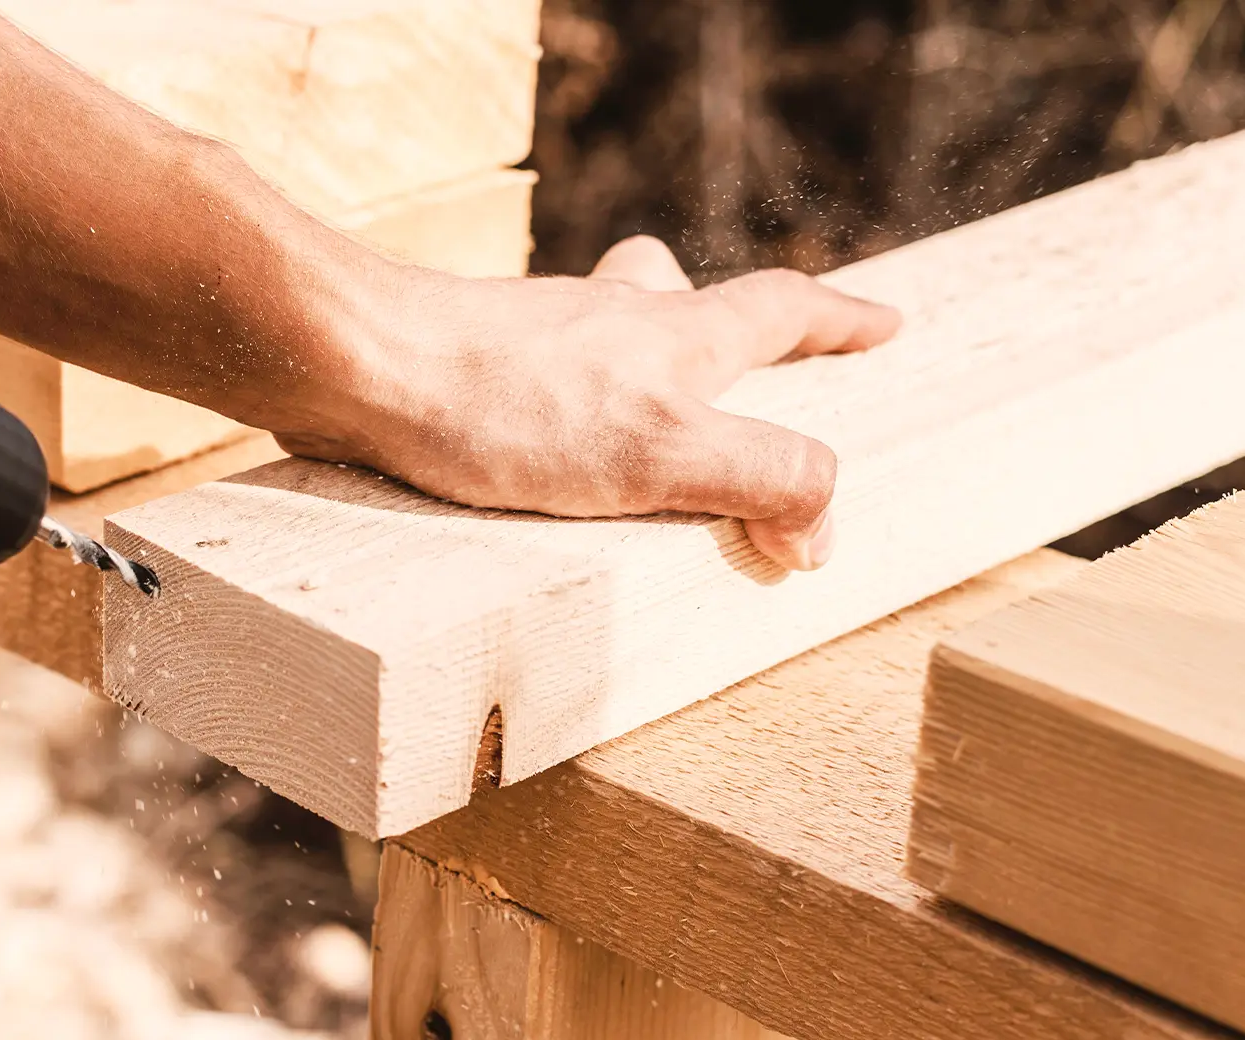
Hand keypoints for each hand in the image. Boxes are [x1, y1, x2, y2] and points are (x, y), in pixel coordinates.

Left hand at [275, 236, 899, 571]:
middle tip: (769, 355)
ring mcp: (543, 342)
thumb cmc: (506, 405)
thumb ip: (761, 480)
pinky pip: (547, 388)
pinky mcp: (479, 376)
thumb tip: (822, 531)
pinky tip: (546, 468)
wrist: (360, 371)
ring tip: (656, 429)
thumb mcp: (662, 452)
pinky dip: (569, 413)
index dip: (839, 321)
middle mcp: (614, 322)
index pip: (780, 310)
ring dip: (649, 366)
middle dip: (742, 330)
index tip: (885, 323)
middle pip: (695, 303)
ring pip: (616, 336)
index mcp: (675, 336)